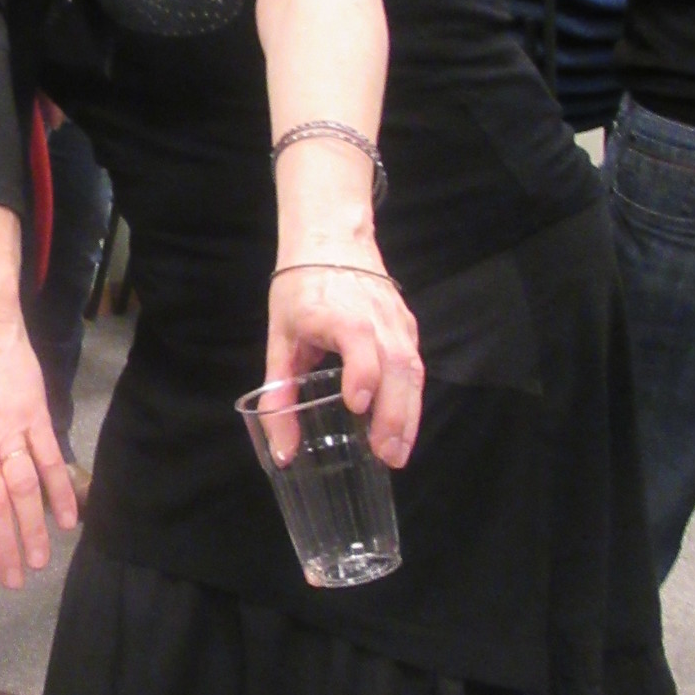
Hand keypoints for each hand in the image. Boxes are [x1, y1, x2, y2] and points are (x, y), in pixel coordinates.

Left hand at [264, 262, 421, 467]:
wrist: (331, 239)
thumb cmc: (299, 289)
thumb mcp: (279, 339)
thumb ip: (279, 395)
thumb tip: (283, 452)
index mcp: (339, 312)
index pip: (359, 341)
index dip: (361, 372)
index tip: (356, 405)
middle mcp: (376, 316)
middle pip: (395, 364)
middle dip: (394, 414)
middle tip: (386, 455)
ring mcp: (397, 321)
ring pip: (412, 369)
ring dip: (409, 414)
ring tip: (398, 453)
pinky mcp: (408, 327)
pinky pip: (415, 366)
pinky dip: (412, 399)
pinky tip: (403, 428)